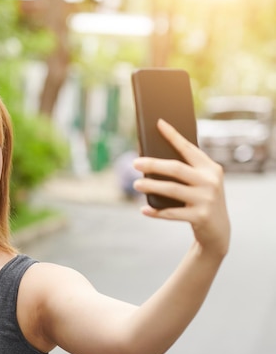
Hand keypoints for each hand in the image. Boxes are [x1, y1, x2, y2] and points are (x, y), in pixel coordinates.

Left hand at [132, 119, 229, 257]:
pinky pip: (172, 213)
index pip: (188, 148)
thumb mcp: (199, 183)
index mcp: (210, 168)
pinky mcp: (200, 217)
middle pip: (176, 168)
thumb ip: (183, 171)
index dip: (173, 135)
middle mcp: (210, 181)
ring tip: (136, 184)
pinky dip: (156, 211)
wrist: (218, 231)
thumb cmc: (201, 200)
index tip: (158, 123)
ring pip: (172, 189)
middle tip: (134, 163)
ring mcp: (206, 199)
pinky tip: (144, 209)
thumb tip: (150, 159)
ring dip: (151, 186)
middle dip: (153, 164)